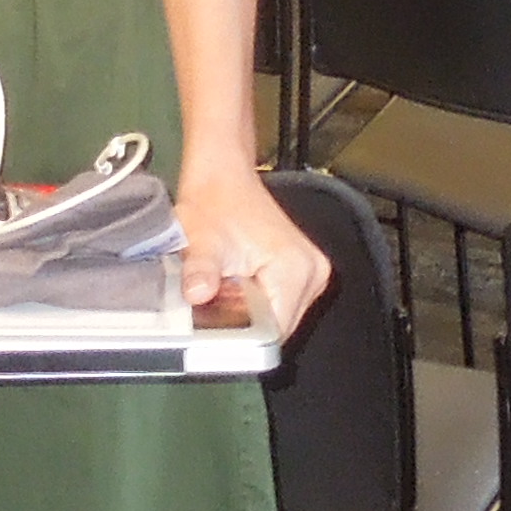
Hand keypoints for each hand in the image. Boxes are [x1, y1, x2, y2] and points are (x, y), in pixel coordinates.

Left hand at [175, 160, 329, 344]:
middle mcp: (312, 273)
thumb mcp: (200, 238)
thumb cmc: (213, 201)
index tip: (217, 326)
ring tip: (226, 291)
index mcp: (295, 269)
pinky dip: (257, 303)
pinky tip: (238, 286)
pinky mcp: (302, 272)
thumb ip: (200, 270)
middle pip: (279, 328)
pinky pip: (280, 304)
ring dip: (251, 314)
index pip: (275, 332)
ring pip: (280, 318)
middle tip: (216, 305)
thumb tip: (198, 294)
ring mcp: (311, 273)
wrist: (222, 175)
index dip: (242, 335)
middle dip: (246, 324)